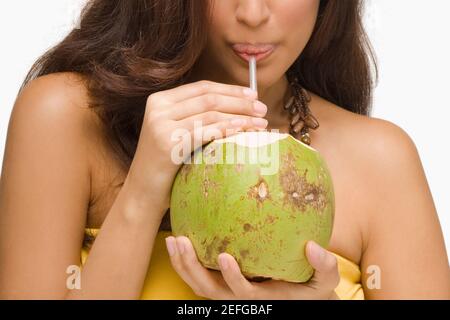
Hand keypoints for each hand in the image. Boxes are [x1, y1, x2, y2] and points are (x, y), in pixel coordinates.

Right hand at [125, 81, 267, 217]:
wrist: (143, 192)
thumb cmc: (166, 164)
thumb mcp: (177, 133)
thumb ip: (197, 117)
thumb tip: (238, 107)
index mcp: (160, 100)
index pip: (202, 87)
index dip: (230, 89)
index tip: (253, 94)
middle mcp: (158, 108)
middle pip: (208, 97)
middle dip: (240, 101)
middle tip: (263, 109)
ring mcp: (161, 124)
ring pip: (210, 112)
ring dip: (240, 116)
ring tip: (260, 123)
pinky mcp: (167, 142)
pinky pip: (204, 131)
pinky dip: (227, 129)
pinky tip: (243, 131)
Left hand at [165, 236, 340, 299]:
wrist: (298, 298)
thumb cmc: (312, 289)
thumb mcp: (325, 281)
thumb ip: (325, 266)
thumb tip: (314, 247)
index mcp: (264, 298)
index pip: (244, 293)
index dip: (232, 278)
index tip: (224, 256)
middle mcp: (241, 299)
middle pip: (209, 291)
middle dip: (192, 268)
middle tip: (182, 241)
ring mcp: (228, 294)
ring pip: (199, 285)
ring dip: (182, 264)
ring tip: (173, 239)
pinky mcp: (222, 285)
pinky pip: (199, 277)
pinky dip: (186, 262)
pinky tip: (179, 238)